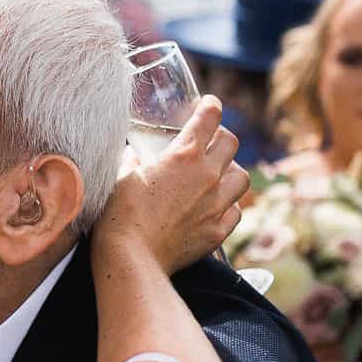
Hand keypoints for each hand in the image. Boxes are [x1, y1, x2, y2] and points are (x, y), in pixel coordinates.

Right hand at [96, 97, 248, 273]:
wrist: (131, 256)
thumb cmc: (119, 214)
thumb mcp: (122, 176)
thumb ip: (133, 160)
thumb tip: (134, 155)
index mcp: (183, 155)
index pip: (208, 118)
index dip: (211, 107)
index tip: (209, 105)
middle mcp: (207, 176)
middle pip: (231, 143)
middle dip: (222, 137)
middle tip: (211, 141)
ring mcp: (216, 204)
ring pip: (241, 177)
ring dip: (231, 172)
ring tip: (218, 177)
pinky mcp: (217, 231)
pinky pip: (235, 211)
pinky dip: (227, 206)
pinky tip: (214, 208)